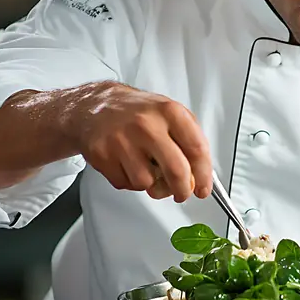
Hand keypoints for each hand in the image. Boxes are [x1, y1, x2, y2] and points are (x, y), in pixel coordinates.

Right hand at [65, 81, 212, 202]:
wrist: (94, 106)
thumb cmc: (137, 112)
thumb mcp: (169, 113)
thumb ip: (189, 140)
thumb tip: (201, 174)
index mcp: (169, 112)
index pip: (197, 149)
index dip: (204, 175)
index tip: (203, 188)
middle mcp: (146, 125)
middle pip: (176, 171)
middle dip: (182, 190)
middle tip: (182, 194)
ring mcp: (122, 140)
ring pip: (148, 183)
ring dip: (151, 184)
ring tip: (146, 168)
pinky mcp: (103, 155)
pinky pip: (126, 185)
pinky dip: (131, 181)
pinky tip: (128, 164)